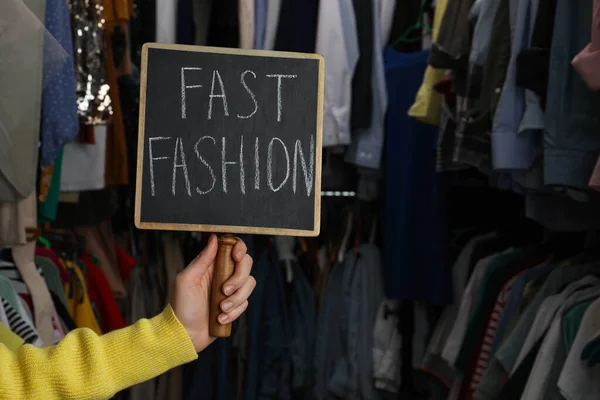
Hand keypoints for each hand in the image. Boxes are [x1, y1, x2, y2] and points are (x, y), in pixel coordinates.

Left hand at [170, 234, 254, 351]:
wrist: (184, 335)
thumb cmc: (181, 307)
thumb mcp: (186, 280)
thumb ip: (202, 259)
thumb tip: (214, 238)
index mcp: (211, 265)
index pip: (233, 248)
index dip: (239, 249)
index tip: (236, 257)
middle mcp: (223, 275)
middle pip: (246, 265)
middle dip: (238, 279)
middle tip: (224, 291)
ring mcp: (230, 290)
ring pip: (249, 285)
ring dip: (236, 299)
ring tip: (221, 310)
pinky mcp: (234, 306)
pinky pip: (245, 303)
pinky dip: (234, 312)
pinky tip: (220, 319)